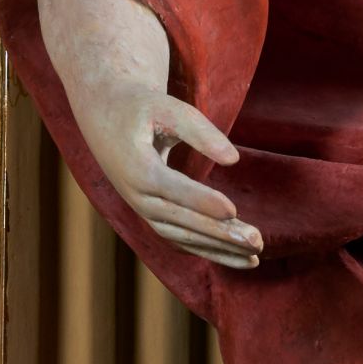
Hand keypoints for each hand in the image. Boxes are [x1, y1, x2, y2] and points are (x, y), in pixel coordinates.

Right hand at [33, 0, 261, 268]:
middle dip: (218, 233)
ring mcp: (143, 208)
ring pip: (182, 236)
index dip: (200, 201)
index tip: (232, 210)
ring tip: (256, 255)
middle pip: (180, 220)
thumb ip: (200, 131)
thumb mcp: (166, 106)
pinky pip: (182, 239)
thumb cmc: (141, 106)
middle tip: (256, 241)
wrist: (106, 113)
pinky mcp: (153, 214)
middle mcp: (136, 195)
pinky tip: (241, 257)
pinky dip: (210, 249)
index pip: (171, 189)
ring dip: (218, 248)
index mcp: (136, 166)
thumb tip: (234, 159)